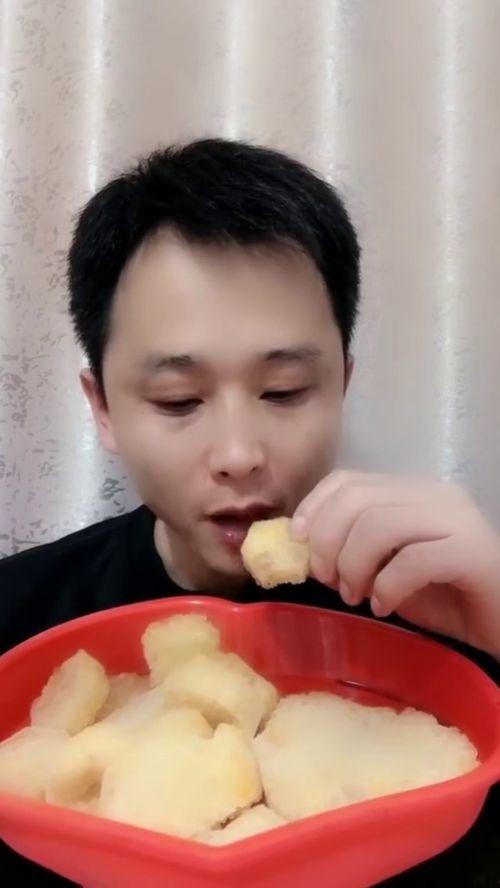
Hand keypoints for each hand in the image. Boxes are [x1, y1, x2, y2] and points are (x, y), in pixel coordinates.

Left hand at [292, 471, 499, 658]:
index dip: (314, 507)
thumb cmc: (444, 597)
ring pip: (380, 525)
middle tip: (328, 580)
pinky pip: (413, 560)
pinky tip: (384, 606)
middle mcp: (434, 495)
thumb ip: (353, 550)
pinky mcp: (472, 552)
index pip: (349, 479)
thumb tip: (302, 548)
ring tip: (355, 596)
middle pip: (358, 500)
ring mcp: (456, 520)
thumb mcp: (386, 568)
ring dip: (354, 566)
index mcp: (410, 492)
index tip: (297, 541)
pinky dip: (387, 586)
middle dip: (328, 542)